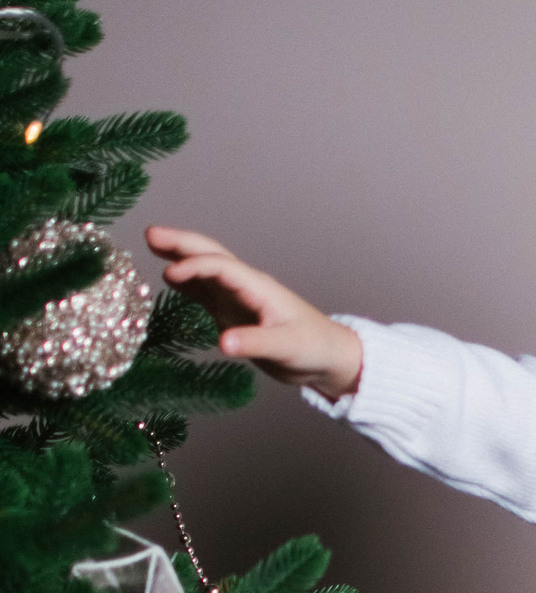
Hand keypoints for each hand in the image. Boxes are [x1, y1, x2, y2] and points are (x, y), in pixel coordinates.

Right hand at [146, 226, 363, 398]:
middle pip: (210, 256)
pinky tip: (169, 279)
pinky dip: (187, 284)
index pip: (222, 268)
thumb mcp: (286, 347)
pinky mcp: (234, 313)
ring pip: (204, 271)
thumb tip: (223, 343)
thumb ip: (255, 343)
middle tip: (150, 234)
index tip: (170, 275)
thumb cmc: (313, 348)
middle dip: (181, 245)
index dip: (195, 268)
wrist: (327, 358)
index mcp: (259, 288)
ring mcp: (238, 298)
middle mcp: (246, 287)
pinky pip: (206, 293)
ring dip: (179, 257)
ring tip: (152, 244)